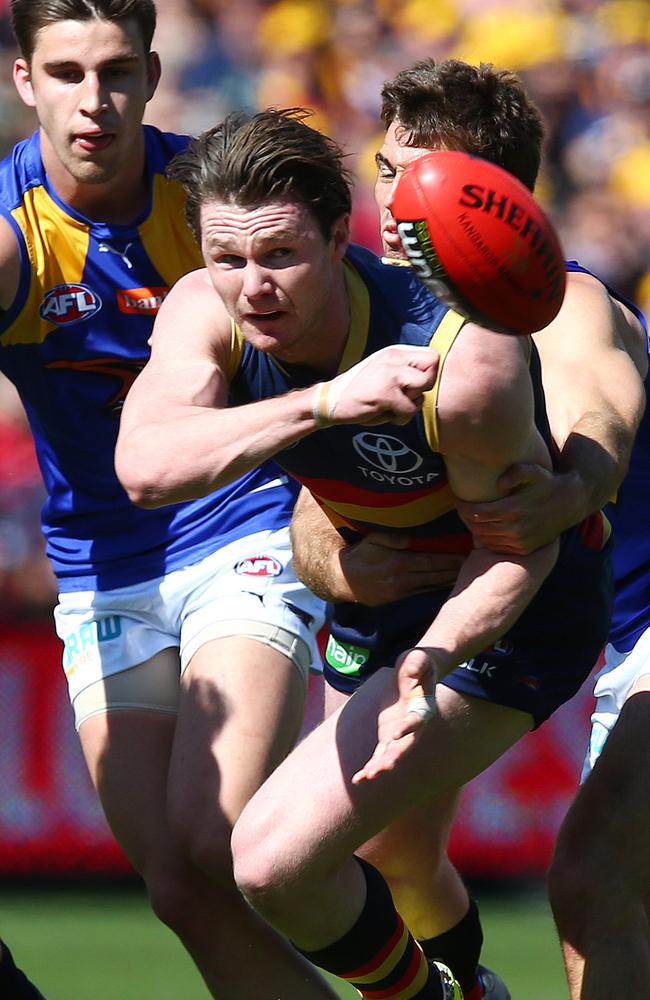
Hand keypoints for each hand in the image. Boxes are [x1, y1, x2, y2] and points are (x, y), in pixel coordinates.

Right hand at [313, 345, 437, 426]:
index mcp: (394, 352)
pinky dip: (400, 418)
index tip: (412, 385)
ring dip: (411, 404)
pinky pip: (410, 410)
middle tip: (405, 396)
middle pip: (432, 369)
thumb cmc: (359, 391)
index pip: (431, 356)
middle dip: (423, 388)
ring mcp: (390, 374)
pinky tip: (384, 414)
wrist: (329, 401)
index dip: (428, 373)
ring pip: (423, 389)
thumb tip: (431, 378)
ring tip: (392, 406)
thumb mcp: (382, 370)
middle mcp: (393, 358)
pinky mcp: (386, 393)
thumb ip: (404, 370)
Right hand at [340, 533, 462, 605]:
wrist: (342, 580)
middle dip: (455, 571)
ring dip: (449, 582)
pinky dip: (437, 589)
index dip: (450, 560)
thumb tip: (414, 537)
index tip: (466, 555)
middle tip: (476, 566)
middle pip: (435, 576)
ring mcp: (401, 592)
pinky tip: (449, 586)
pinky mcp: (398, 600)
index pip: (430, 562)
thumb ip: (394, 537)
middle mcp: (402, 580)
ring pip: (431, 587)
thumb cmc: (359, 555)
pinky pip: (422, 593)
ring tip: (469, 577)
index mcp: (398, 563)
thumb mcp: (373, 540)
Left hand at [352, 646, 436, 783]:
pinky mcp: (388, 735)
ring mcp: (401, 733)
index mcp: (424, 709)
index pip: (416, 721)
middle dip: (392, 758)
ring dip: (378, 767)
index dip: (407, 728)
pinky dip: (371, 767)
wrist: (415, 671)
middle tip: (380, 769)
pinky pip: (379, 754)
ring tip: (364, 778)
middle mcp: (414, 726)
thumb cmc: (419, 664)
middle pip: (404, 746)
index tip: (395, 734)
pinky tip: (359, 779)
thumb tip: (412, 670)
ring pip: (390, 755)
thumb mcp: (420, 659)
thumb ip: (418, 663)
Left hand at [456, 462, 573, 554]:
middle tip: (462, 508)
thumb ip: (516, 472)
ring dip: (474, 529)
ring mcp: (520, 541)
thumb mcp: (534, 470)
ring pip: (485, 539)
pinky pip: (497, 547)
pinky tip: (485, 528)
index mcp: (512, 510)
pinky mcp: (524, 549)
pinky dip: (487, 539)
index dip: (462, 507)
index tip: (457, 499)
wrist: (570, 503)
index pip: (476, 513)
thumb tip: (498, 483)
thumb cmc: (547, 482)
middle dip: (465, 518)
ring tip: (471, 517)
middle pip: (476, 527)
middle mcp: (515, 528)